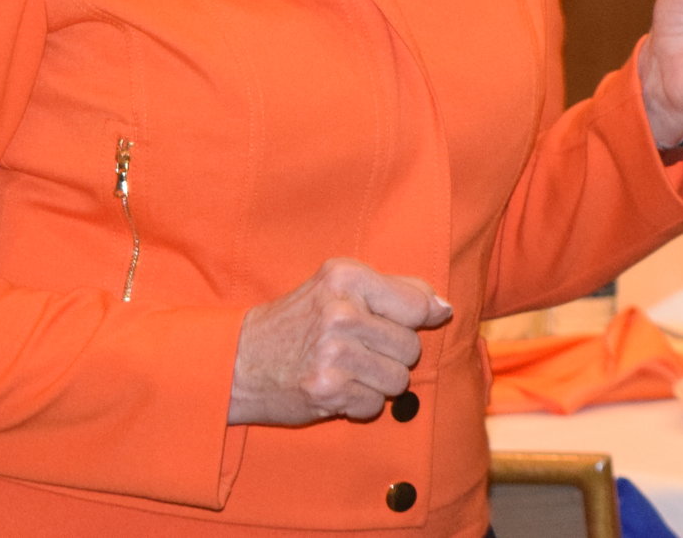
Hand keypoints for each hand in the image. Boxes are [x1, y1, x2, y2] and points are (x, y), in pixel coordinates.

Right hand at [227, 258, 453, 424]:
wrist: (237, 361)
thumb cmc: (297, 322)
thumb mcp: (337, 286)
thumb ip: (395, 291)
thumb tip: (445, 307)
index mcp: (347, 277)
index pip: (418, 305)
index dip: (419, 320)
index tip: (403, 325)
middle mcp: (341, 312)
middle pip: (410, 347)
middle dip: (391, 355)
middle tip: (359, 351)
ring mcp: (334, 353)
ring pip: (397, 381)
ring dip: (377, 383)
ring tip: (347, 370)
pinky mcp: (328, 389)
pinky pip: (374, 405)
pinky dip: (360, 403)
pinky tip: (335, 388)